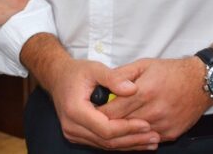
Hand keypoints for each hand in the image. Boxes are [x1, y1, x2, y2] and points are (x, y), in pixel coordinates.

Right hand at [23, 35, 160, 149]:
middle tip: (154, 137)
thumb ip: (113, 78)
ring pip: (105, 145)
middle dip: (132, 139)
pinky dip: (120, 142)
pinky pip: (101, 142)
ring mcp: (73, 133)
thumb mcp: (94, 68)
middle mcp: (72, 126)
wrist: (57, 77)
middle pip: (107, 140)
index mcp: (75, 110)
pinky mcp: (78, 136)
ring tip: (150, 141)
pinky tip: (137, 140)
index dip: (128, 128)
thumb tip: (133, 89)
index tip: (147, 124)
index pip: (106, 128)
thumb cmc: (76, 71)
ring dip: (129, 144)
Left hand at [100, 57, 212, 141]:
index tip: (90, 111)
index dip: (99, 112)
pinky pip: (149, 139)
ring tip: (111, 127)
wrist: (200, 82)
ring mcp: (163, 124)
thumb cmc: (170, 71)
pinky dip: (139, 136)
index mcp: (144, 92)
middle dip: (108, 123)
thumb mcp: (144, 65)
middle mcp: (154, 111)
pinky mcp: (171, 133)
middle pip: (121, 125)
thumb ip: (122, 75)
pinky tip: (132, 130)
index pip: (113, 110)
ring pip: (134, 135)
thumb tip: (104, 85)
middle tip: (96, 121)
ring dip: (123, 132)